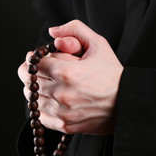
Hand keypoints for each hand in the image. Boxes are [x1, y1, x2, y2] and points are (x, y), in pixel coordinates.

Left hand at [18, 20, 123, 134]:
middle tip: (43, 71)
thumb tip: (52, 32)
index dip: (33, 59)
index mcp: (66, 72)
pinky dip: (43, 108)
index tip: (40, 58)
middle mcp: (61, 93)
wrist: (127, 103)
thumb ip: (75, 30)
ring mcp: (62, 112)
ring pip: (32, 99)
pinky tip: (54, 101)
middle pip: (28, 81)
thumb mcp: (98, 44)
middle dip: (32, 73)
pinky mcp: (64, 125)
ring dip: (37, 90)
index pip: (31, 64)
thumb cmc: (113, 74)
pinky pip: (40, 116)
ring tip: (51, 85)